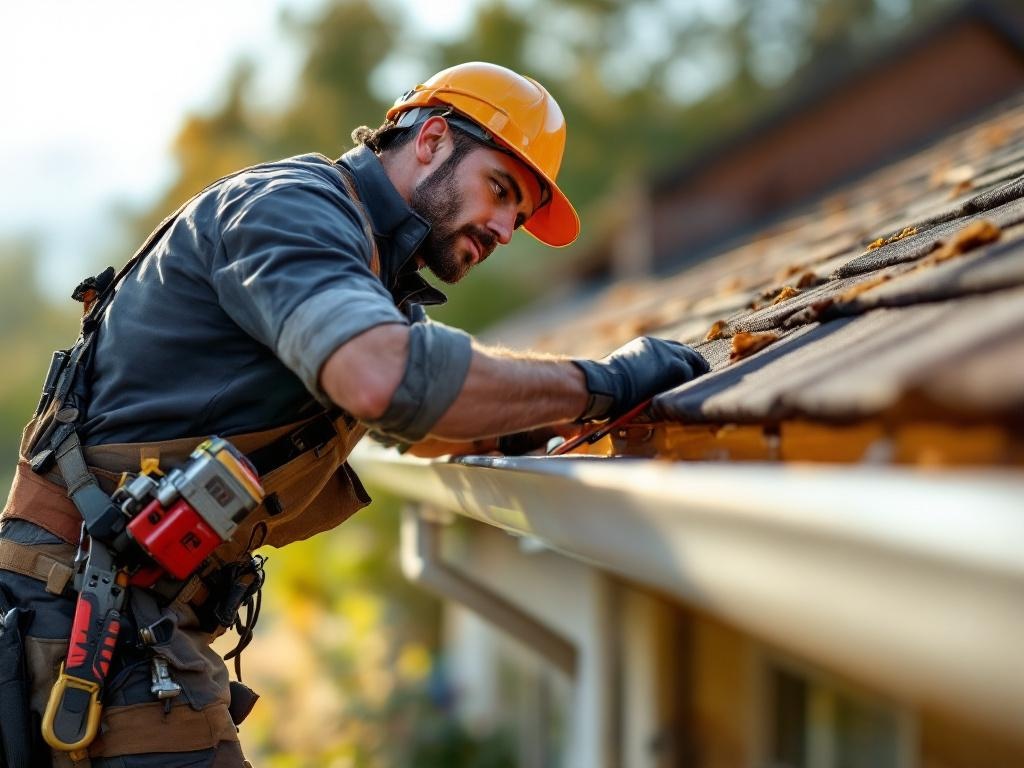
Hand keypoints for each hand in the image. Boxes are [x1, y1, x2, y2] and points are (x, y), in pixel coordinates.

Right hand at [572, 337, 709, 420]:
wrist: (604, 384)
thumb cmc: (605, 385)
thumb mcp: (621, 372)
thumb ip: (637, 372)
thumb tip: (639, 386)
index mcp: (644, 345)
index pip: (669, 350)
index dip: (679, 360)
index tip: (683, 370)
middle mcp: (658, 345)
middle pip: (686, 352)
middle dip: (693, 364)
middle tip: (699, 376)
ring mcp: (668, 353)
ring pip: (692, 361)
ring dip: (695, 373)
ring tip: (700, 385)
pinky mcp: (675, 366)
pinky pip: (690, 374)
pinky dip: (692, 382)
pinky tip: (691, 393)